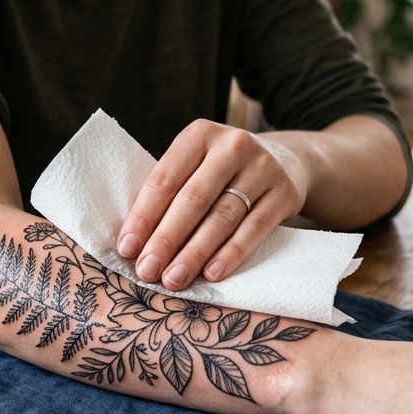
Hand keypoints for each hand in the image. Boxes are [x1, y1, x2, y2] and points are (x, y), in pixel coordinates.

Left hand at [116, 119, 308, 291]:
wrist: (286, 160)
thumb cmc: (222, 171)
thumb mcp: (196, 164)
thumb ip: (170, 192)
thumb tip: (134, 243)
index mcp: (199, 134)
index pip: (165, 178)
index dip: (144, 216)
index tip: (127, 249)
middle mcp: (232, 145)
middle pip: (193, 198)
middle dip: (166, 238)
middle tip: (147, 270)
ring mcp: (263, 168)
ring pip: (222, 216)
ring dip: (194, 252)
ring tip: (174, 279)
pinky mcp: (284, 193)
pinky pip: (254, 228)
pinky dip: (231, 253)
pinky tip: (212, 274)